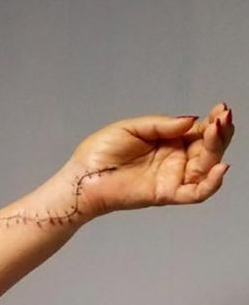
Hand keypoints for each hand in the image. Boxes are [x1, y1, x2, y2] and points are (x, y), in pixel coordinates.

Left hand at [64, 103, 233, 216]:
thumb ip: (161, 124)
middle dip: (219, 133)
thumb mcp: (131, 128)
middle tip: (223, 119)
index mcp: (168, 141)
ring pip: (207, 167)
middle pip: (208, 148)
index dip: (212, 121)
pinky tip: (219, 167)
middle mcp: (174, 159)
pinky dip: (212, 183)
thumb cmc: (99, 153)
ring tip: (218, 132)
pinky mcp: (166, 194)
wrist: (81, 178)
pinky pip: (196, 193)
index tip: (221, 109)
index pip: (198, 131)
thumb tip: (191, 120)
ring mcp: (172, 177)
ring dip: (218, 150)